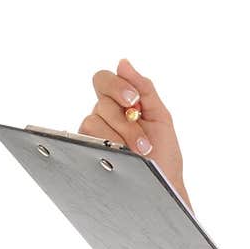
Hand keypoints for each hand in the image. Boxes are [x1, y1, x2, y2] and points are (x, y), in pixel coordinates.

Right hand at [78, 59, 190, 206]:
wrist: (163, 186)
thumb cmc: (164, 153)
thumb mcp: (160, 117)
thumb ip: (144, 88)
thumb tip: (123, 62)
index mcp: (120, 103)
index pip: (104, 80)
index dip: (116, 85)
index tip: (134, 101)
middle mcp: (103, 116)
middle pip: (102, 101)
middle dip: (127, 122)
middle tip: (144, 140)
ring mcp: (93, 134)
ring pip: (93, 120)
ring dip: (121, 137)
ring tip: (139, 153)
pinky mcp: (85, 151)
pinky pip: (88, 138)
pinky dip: (108, 145)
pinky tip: (122, 155)